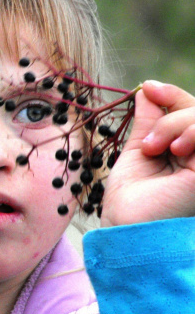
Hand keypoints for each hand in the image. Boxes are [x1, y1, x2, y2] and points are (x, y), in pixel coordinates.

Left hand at [101, 81, 194, 226]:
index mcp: (187, 151)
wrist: (126, 226)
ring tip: (155, 150)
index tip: (147, 87)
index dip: (173, 94)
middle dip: (172, 113)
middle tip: (149, 140)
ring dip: (177, 125)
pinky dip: (193, 132)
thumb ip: (150, 122)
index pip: (192, 112)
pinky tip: (174, 150)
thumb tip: (148, 90)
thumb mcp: (139, 152)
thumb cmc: (129, 197)